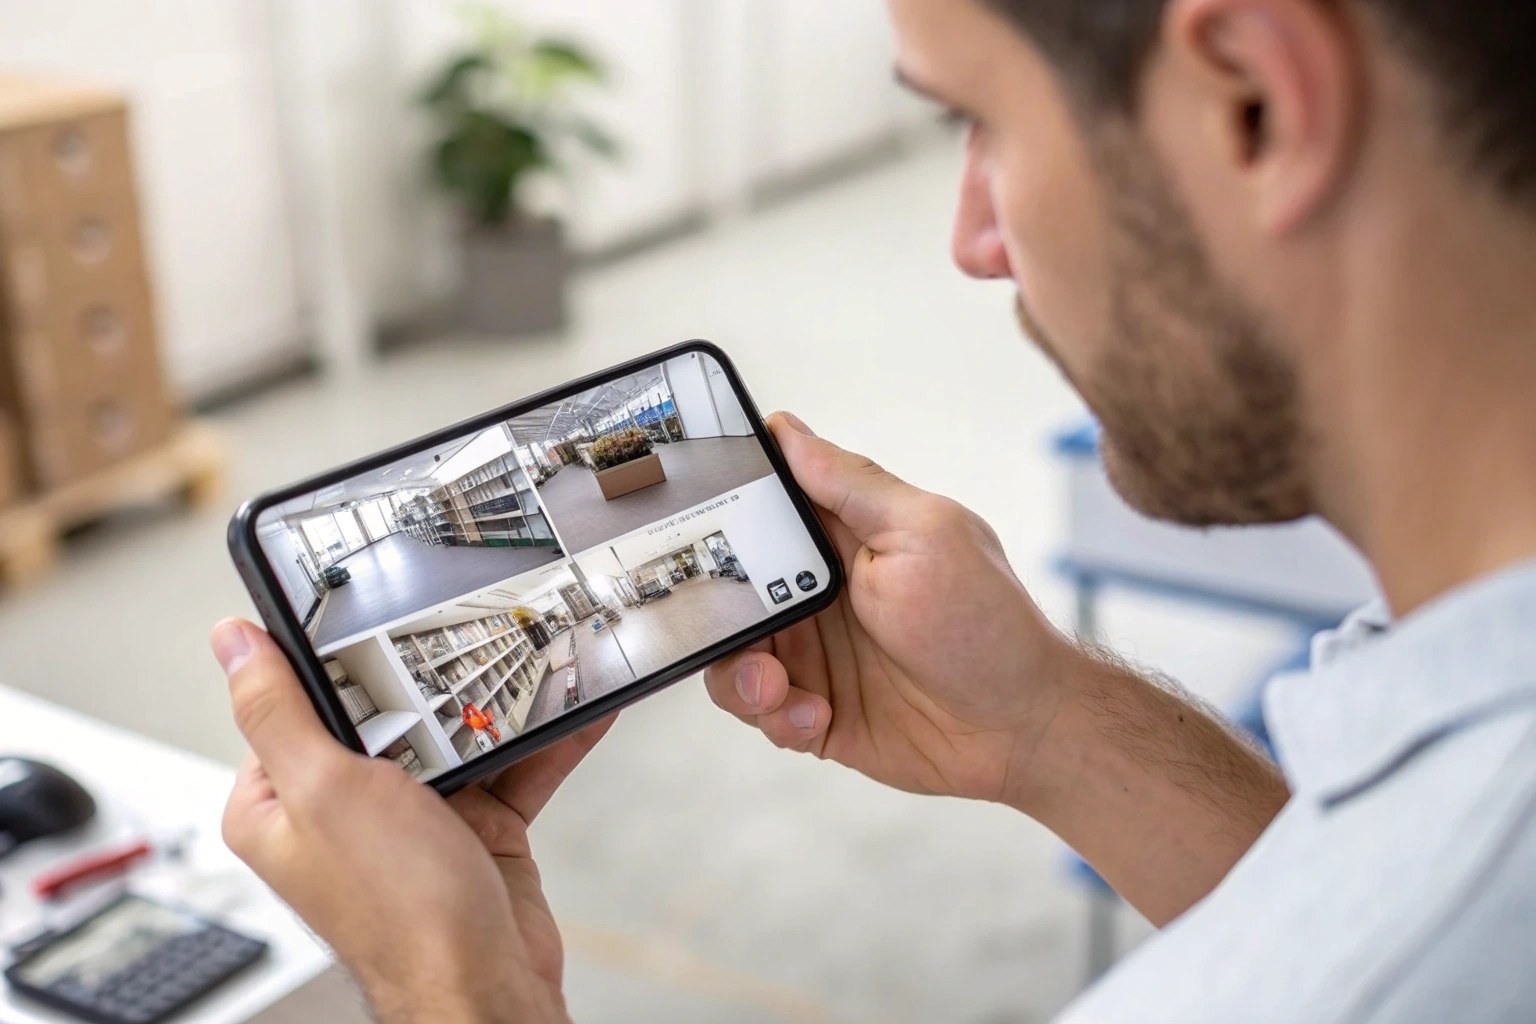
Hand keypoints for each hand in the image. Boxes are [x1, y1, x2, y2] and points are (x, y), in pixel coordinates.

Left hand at [213, 619, 610, 1023]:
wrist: (484, 987)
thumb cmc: (399, 912)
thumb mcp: (325, 788)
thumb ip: (279, 710)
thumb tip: (232, 642)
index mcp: (281, 802)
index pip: (296, 702)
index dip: (334, 660)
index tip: (370, 611)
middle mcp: (343, 811)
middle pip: (388, 712)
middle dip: (433, 680)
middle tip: (468, 635)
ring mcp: (412, 821)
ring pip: (457, 737)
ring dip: (501, 709)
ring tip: (536, 665)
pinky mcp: (472, 832)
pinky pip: (508, 770)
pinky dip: (542, 743)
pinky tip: (574, 714)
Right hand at [705, 413, 1072, 805]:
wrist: (1022, 727)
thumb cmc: (985, 622)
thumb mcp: (924, 535)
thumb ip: (852, 486)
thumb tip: (789, 430)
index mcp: (838, 537)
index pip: (757, 508)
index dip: (714, 509)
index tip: (677, 516)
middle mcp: (815, 592)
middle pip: (725, 589)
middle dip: (712, 610)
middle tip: (730, 625)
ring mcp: (814, 654)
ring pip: (733, 655)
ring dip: (742, 675)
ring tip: (776, 688)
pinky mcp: (815, 711)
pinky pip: (763, 713)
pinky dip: (778, 718)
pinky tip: (818, 717)